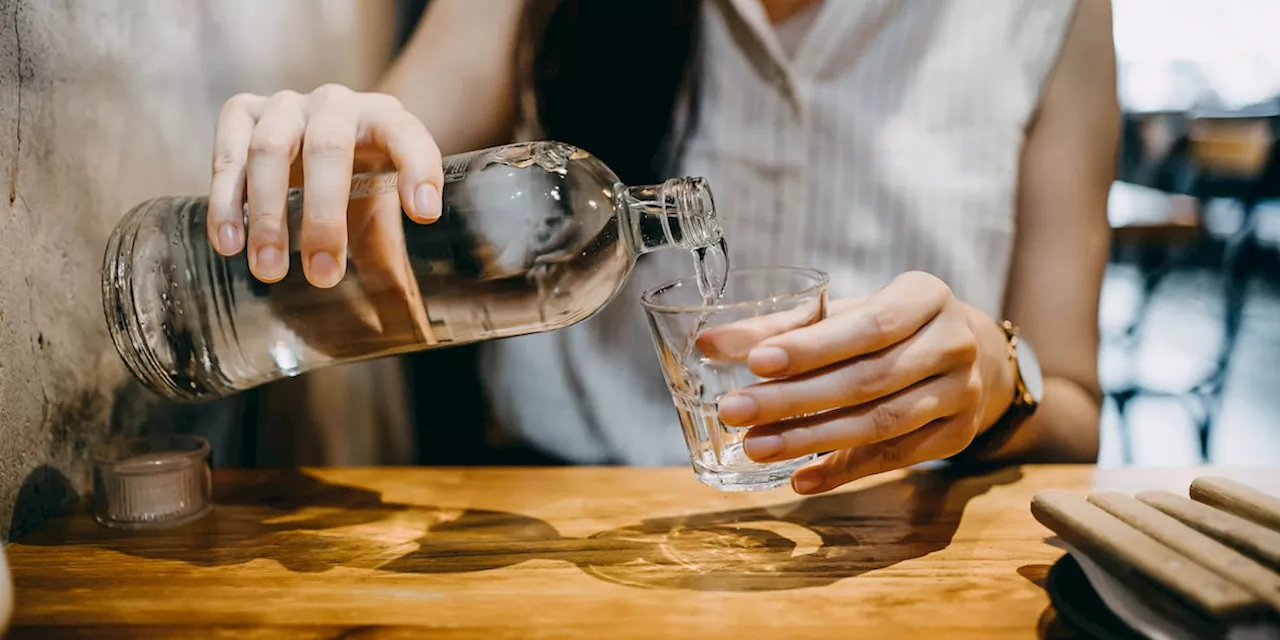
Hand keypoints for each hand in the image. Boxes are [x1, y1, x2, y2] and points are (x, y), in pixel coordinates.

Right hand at [208, 85, 443, 286]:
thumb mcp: (379, 216)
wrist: (314, 142)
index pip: (407, 135)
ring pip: (270, 149)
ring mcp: (286, 104)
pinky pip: (228, 149)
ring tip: (268, 270)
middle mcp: (336, 105)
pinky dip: (225, 199)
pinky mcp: (242, 111)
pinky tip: (228, 243)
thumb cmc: (354, 182)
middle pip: (328, 149)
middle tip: (322, 276)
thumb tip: (408, 332)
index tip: (424, 214)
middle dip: (324, 216)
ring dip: (267, 214)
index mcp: (385, 120)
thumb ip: (391, 262)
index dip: (418, 170)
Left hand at [715, 272, 1013, 493]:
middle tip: (735, 411)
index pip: (868, 326)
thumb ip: (779, 328)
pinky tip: (799, 478)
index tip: (755, 362)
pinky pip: (894, 459)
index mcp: (926, 296)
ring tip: (756, 446)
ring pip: (880, 424)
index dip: (811, 348)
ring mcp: (963, 393)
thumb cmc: (885, 327)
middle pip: (867, 380)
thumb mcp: (843, 314)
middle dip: (794, 399)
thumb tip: (708, 344)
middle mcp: (954, 343)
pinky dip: (843, 471)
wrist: (961, 353)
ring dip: (812, 439)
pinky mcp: (957, 435)